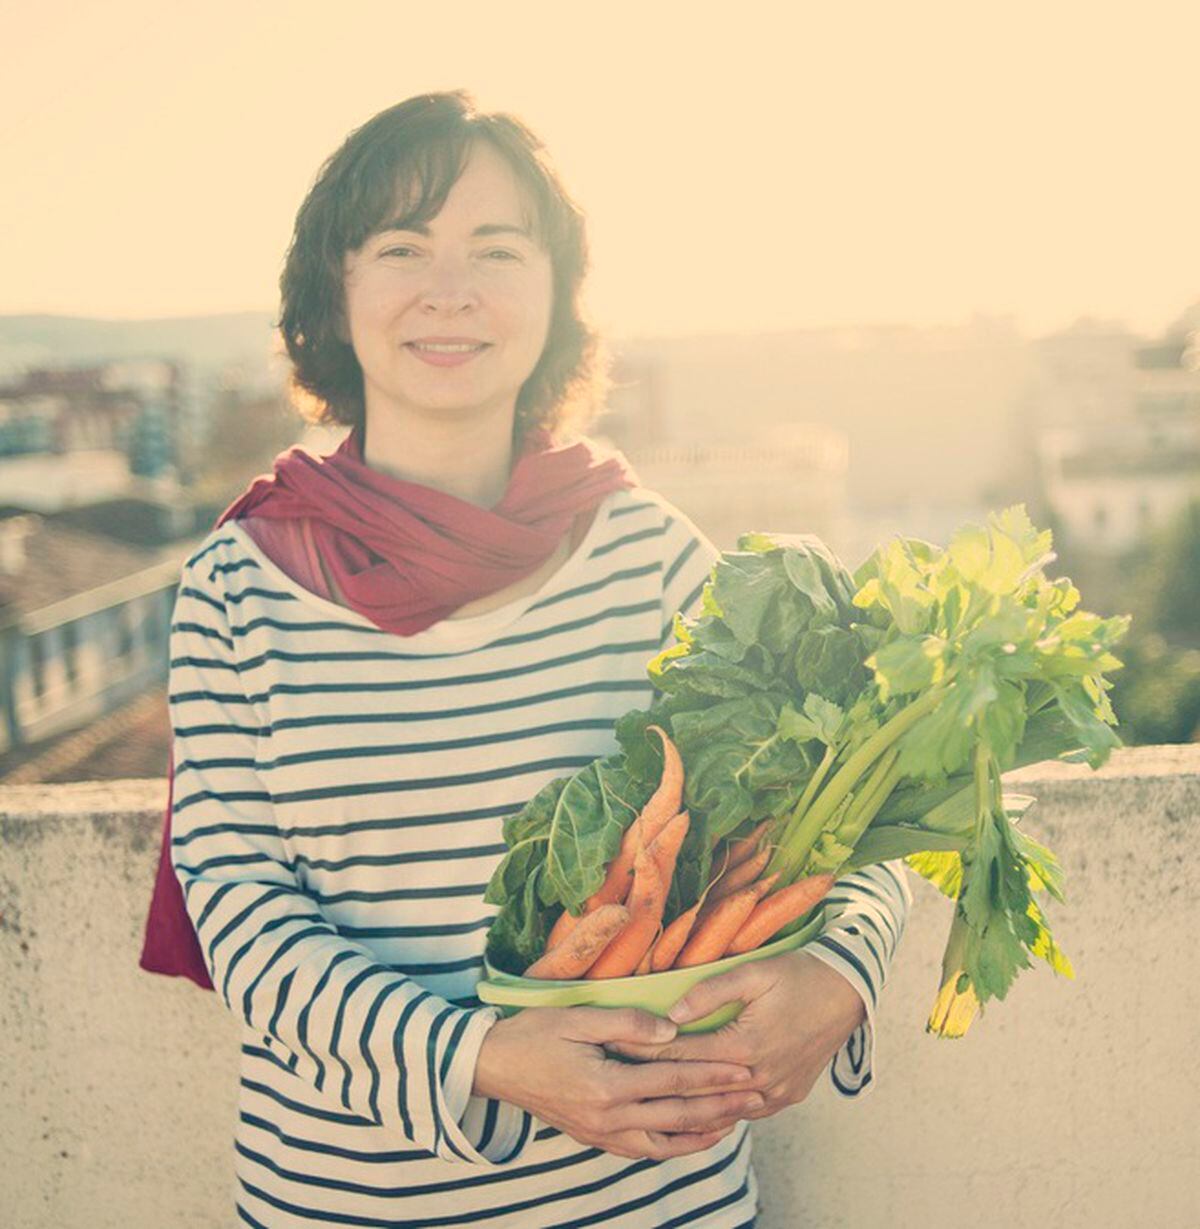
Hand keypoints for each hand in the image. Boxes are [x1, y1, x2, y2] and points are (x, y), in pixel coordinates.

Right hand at [472, 1005, 763, 1159]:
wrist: (494, 1067)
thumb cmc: (535, 1034)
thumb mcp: (579, 1017)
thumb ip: (628, 1023)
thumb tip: (672, 1030)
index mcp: (608, 1085)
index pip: (674, 1080)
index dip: (713, 1074)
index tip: (745, 1068)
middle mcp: (609, 1118)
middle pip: (678, 1115)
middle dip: (721, 1105)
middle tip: (755, 1097)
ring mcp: (602, 1134)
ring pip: (665, 1141)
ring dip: (703, 1132)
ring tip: (734, 1122)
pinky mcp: (595, 1138)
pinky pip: (644, 1149)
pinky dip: (673, 1146)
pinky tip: (690, 1137)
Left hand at [602, 952, 866, 1118]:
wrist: (849, 991)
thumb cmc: (799, 974)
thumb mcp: (754, 972)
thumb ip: (710, 991)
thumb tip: (671, 1012)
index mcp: (745, 1046)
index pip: (681, 1053)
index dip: (644, 1050)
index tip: (613, 1045)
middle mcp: (759, 1079)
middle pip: (695, 1087)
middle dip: (655, 1080)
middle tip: (619, 1073)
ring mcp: (776, 1094)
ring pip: (719, 1108)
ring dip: (685, 1101)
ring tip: (648, 1093)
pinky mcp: (788, 1096)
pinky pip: (745, 1111)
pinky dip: (719, 1108)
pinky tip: (697, 1104)